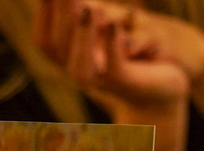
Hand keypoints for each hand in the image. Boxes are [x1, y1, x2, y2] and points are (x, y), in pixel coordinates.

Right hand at [33, 0, 191, 113]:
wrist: (159, 89)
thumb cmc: (128, 52)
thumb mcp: (103, 28)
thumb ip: (83, 14)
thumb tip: (76, 2)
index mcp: (68, 59)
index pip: (43, 41)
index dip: (43, 14)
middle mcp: (79, 73)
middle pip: (58, 49)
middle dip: (62, 15)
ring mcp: (102, 82)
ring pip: (80, 68)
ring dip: (82, 36)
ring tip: (88, 8)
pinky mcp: (127, 84)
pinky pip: (115, 69)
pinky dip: (112, 47)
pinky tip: (114, 25)